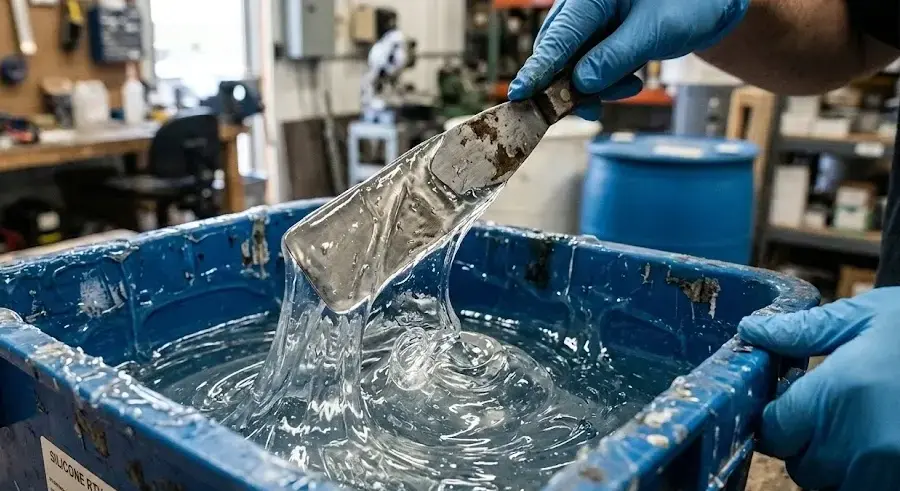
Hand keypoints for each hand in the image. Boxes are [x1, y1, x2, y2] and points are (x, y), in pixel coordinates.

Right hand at [508, 0, 748, 119]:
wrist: (714, 4)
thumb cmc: (690, 4)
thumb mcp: (654, 32)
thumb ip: (613, 58)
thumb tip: (580, 83)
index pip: (557, 35)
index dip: (538, 68)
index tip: (522, 93)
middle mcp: (585, 6)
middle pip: (558, 51)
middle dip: (571, 84)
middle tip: (588, 108)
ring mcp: (592, 22)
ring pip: (573, 62)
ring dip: (594, 85)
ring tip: (627, 87)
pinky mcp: (602, 37)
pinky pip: (590, 64)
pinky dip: (605, 80)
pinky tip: (629, 80)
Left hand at [739, 287, 899, 489]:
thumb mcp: (867, 318)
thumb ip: (804, 332)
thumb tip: (753, 331)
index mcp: (838, 394)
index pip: (773, 431)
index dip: (781, 418)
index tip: (796, 404)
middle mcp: (860, 443)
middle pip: (803, 466)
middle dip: (811, 443)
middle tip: (841, 413)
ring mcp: (889, 471)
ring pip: (836, 485)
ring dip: (843, 465)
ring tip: (871, 426)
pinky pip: (871, 488)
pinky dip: (873, 472)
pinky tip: (890, 439)